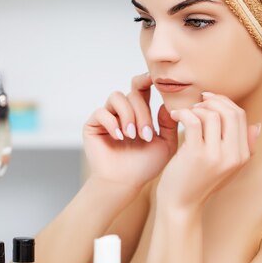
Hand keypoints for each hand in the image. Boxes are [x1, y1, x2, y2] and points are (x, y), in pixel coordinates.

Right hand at [83, 73, 178, 193]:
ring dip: (128, 115)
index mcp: (139, 112)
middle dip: (142, 113)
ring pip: (117, 98)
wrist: (125, 182)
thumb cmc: (145, 166)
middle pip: (133, 94)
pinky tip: (119, 137)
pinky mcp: (92, 125)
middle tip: (145, 135)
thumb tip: (166, 103)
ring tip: (132, 135)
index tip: (154, 80)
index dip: (146, 80)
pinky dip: (112, 123)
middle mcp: (122, 111)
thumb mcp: (166, 144)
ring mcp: (107, 117)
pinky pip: (101, 112)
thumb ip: (168, 123)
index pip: (142, 88)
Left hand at [156, 92, 260, 211]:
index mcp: (243, 155)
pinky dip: (183, 113)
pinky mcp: (196, 155)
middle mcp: (233, 155)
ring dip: (195, 109)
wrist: (181, 204)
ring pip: (212, 115)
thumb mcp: (227, 166)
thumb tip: (257, 125)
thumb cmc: (199, 182)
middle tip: (196, 104)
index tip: (207, 100)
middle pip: (230, 112)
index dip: (223, 102)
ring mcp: (216, 155)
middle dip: (212, 101)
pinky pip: (193, 122)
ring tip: (184, 113)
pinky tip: (175, 116)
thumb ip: (244, 147)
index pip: (240, 116)